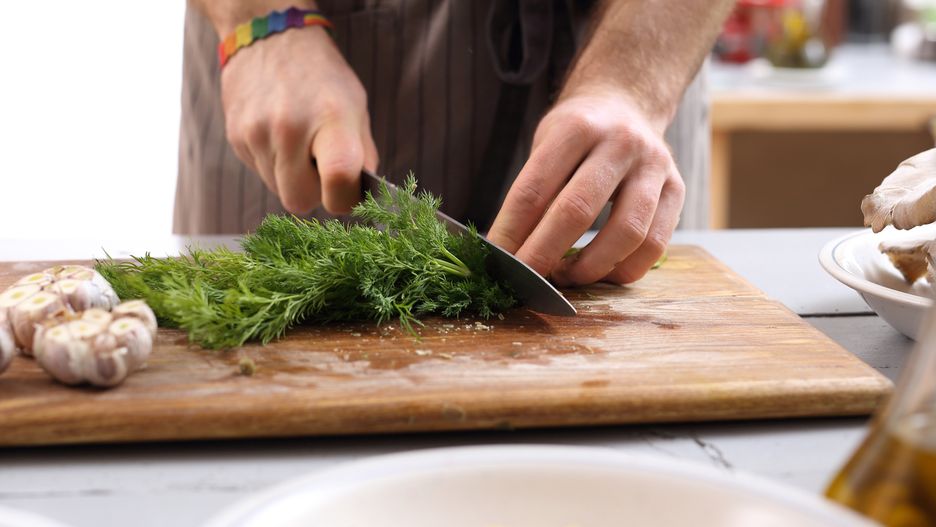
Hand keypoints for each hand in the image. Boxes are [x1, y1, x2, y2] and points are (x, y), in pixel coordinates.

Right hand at [221, 26, 377, 214]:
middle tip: (320, 169)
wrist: (271, 38)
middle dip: (313, 193)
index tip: (347, 191)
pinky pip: (259, 172)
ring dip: (291, 178)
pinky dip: (273, 164)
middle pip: (299, 201)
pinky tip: (279, 136)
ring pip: (277, 189)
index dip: (345, 198)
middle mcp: (289, 127)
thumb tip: (359, 194)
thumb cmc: (322, 77)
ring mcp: (257, 133)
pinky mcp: (235, 137)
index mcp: (331, 118)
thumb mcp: (356, 107)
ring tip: (298, 144)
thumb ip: (362, 154)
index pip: (338, 181)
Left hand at [487, 87, 684, 286]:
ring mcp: (654, 166)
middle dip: (544, 254)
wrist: (627, 104)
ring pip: (627, 233)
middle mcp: (620, 143)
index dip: (512, 230)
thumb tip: (508, 251)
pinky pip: (654, 245)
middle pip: (577, 210)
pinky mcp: (677, 189)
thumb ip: (533, 192)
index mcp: (577, 128)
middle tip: (524, 281)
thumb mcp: (547, 144)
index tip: (497, 259)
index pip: (535, 188)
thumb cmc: (576, 134)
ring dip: (590, 268)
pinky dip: (623, 270)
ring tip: (564, 278)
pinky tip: (600, 273)